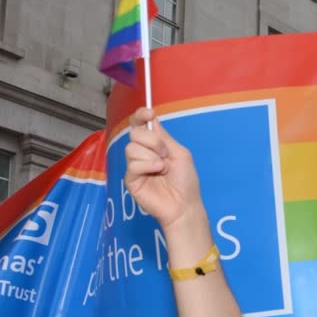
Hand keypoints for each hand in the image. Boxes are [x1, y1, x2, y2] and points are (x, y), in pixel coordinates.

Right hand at [123, 108, 204, 231]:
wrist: (184, 203)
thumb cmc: (185, 180)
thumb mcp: (180, 153)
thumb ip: (164, 137)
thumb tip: (151, 120)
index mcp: (155, 144)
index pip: (140, 124)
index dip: (140, 115)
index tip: (149, 113)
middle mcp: (142, 152)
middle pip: (135, 133)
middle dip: (153, 141)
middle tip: (165, 155)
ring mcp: (135, 165)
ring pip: (132, 148)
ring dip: (152, 156)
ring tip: (163, 168)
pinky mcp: (130, 178)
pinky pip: (133, 164)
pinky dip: (147, 166)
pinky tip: (157, 172)